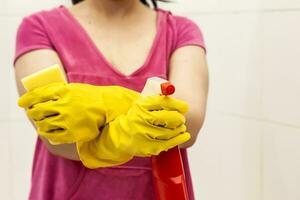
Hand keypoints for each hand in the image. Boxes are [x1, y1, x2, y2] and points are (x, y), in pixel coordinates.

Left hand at [18, 82, 138, 143]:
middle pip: (38, 110)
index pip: (37, 95)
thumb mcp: (74, 88)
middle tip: (33, 113)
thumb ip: (58, 91)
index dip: (27, 99)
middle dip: (33, 112)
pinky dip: (47, 134)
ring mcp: (68, 120)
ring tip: (41, 124)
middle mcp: (64, 105)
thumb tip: (39, 98)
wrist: (109, 107)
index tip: (21, 103)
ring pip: (44, 124)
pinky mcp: (72, 133)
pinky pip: (53, 136)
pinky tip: (47, 132)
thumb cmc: (91, 97)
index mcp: (64, 91)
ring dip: (40, 124)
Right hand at [77, 95, 190, 167]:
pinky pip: (167, 143)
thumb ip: (154, 99)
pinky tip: (184, 135)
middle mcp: (141, 119)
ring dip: (179, 128)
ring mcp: (144, 134)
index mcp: (140, 106)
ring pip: (169, 131)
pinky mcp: (147, 147)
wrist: (117, 135)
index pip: (162, 102)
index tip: (185, 106)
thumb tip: (172, 95)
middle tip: (181, 117)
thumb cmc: (132, 117)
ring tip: (181, 126)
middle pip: (167, 118)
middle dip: (178, 117)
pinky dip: (178, 139)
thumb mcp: (140, 104)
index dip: (177, 104)